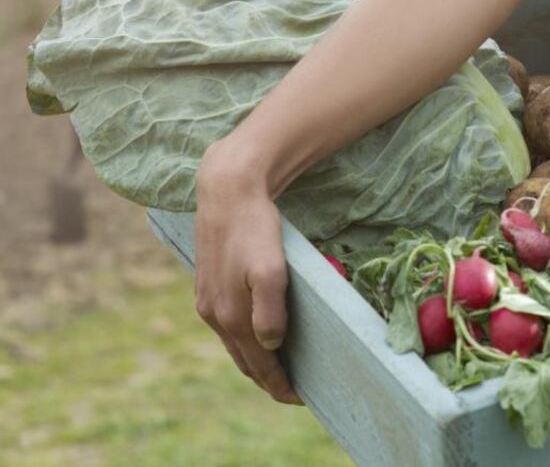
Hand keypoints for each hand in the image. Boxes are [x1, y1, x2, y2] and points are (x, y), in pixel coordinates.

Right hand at [194, 140, 301, 404]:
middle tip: (293, 391)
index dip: (279, 385)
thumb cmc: (255, 230)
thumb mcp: (271, 271)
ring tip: (279, 370)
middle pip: (244, 361)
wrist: (227, 193)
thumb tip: (270, 346)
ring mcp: (207, 301)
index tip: (300, 398)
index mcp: (230, 316)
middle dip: (268, 380)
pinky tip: (259, 337)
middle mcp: (214, 314)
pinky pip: (228, 326)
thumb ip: (269, 312)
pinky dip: (245, 340)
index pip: (258, 365)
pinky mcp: (207, 286)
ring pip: (235, 344)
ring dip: (256, 362)